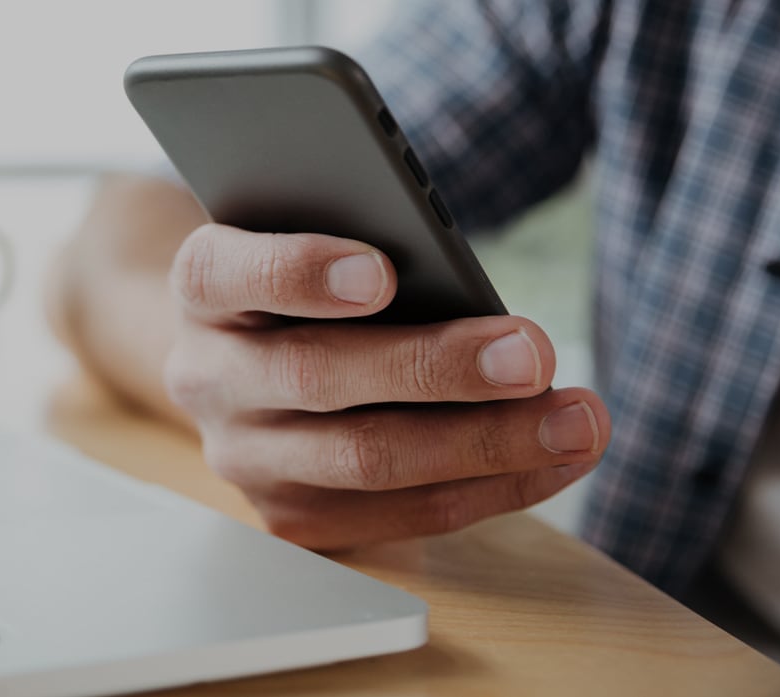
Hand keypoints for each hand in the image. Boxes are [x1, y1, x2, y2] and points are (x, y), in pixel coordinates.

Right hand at [165, 223, 609, 549]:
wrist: (250, 359)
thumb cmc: (313, 285)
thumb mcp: (317, 243)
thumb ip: (365, 252)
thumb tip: (467, 297)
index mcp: (203, 287)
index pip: (226, 273)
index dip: (299, 273)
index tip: (382, 273)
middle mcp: (206, 376)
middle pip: (315, 377)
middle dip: (435, 368)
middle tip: (534, 354)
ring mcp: (242, 456)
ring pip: (364, 459)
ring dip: (485, 442)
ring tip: (577, 419)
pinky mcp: (291, 516)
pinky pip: (399, 514)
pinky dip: (490, 489)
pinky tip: (556, 459)